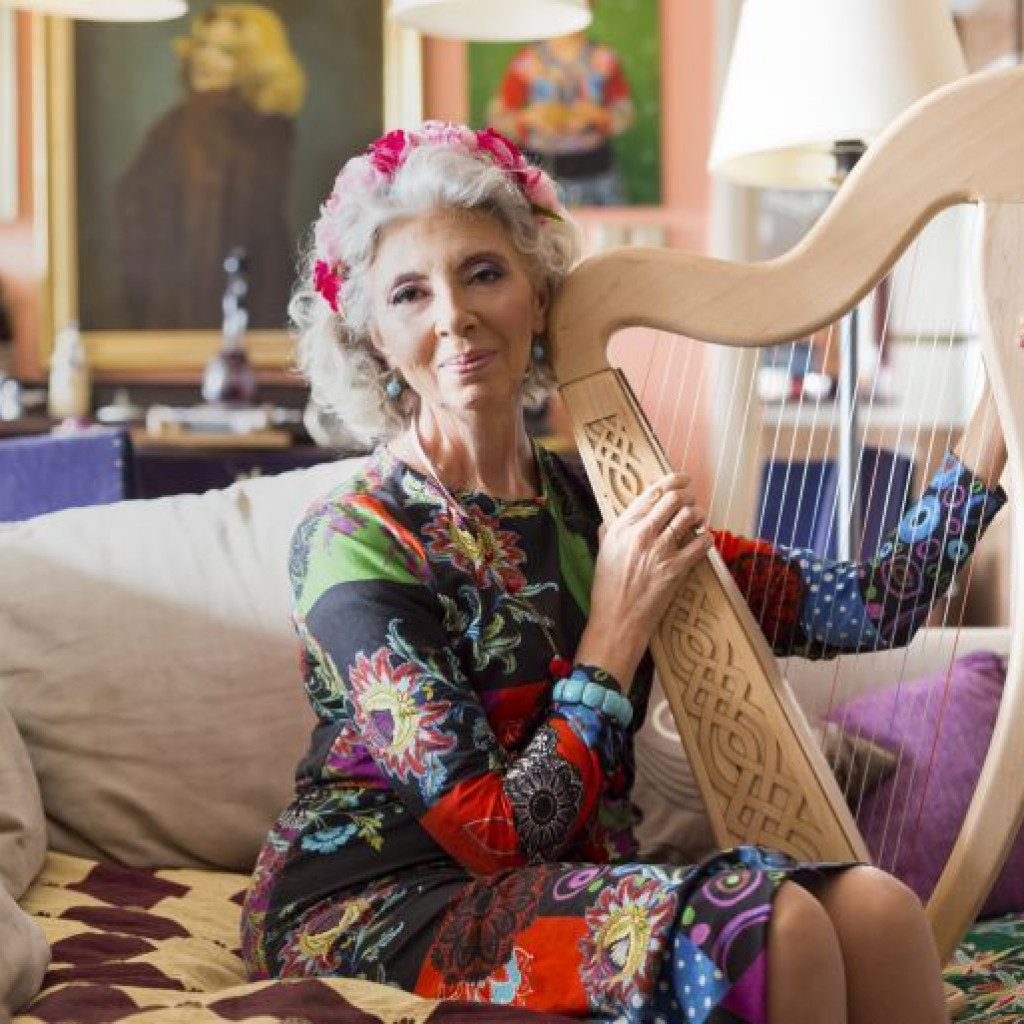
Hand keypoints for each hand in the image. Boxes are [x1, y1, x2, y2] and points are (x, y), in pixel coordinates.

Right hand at [576, 472, 711, 688]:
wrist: (618, 620)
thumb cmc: (607, 589)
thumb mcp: (602, 553)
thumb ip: (608, 531)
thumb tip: (613, 519)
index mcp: (622, 527)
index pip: (652, 493)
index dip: (672, 481)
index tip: (682, 479)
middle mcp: (642, 534)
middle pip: (674, 499)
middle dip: (687, 495)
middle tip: (691, 499)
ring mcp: (660, 551)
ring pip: (689, 517)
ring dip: (699, 513)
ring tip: (699, 517)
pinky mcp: (676, 569)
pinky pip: (701, 544)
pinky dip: (706, 537)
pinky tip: (704, 539)